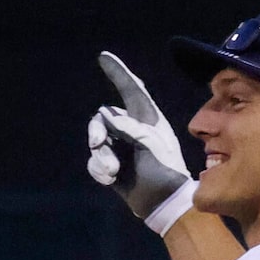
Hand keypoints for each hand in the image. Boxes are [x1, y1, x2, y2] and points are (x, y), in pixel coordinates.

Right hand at [87, 52, 193, 233]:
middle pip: (103, 119)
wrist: (163, 203)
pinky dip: (99, 170)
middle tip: (97, 143)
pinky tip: (111, 179)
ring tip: (113, 171)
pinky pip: (94, 162)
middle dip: (96, 131)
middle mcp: (132, 129)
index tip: (103, 57)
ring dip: (101, 157)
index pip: (131, 89)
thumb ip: (129, 129)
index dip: (118, 72)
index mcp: (147, 118)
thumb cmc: (165, 170)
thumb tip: (105, 117)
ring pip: (96, 142)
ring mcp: (120, 147)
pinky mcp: (111, 166)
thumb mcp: (151, 146)